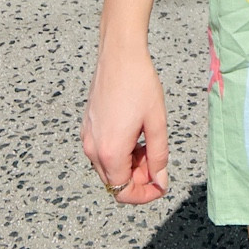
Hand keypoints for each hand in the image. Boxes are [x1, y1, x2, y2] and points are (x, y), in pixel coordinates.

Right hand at [82, 37, 169, 205]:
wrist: (119, 54)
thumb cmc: (140, 84)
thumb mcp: (156, 122)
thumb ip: (159, 157)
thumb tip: (160, 182)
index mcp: (110, 152)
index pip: (123, 192)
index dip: (144, 194)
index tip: (161, 184)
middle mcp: (93, 149)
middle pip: (115, 182)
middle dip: (138, 178)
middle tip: (158, 160)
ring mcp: (87, 137)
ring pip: (109, 167)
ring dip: (129, 165)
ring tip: (148, 143)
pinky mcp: (87, 127)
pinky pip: (103, 152)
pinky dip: (119, 152)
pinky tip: (134, 134)